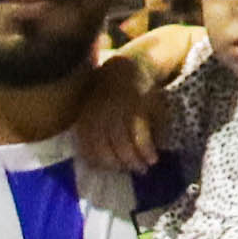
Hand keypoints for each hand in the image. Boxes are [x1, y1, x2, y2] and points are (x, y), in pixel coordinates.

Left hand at [71, 49, 167, 180]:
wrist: (129, 65)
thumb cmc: (110, 93)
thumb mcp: (95, 109)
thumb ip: (93, 134)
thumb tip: (92, 163)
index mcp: (85, 116)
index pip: (87, 146)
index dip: (97, 162)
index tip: (109, 171)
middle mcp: (98, 113)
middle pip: (105, 147)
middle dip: (118, 163)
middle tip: (130, 172)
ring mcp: (117, 108)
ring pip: (122, 142)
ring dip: (133, 159)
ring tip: (143, 168)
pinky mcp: (136, 105)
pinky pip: (139, 132)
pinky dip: (145, 148)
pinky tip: (152, 157)